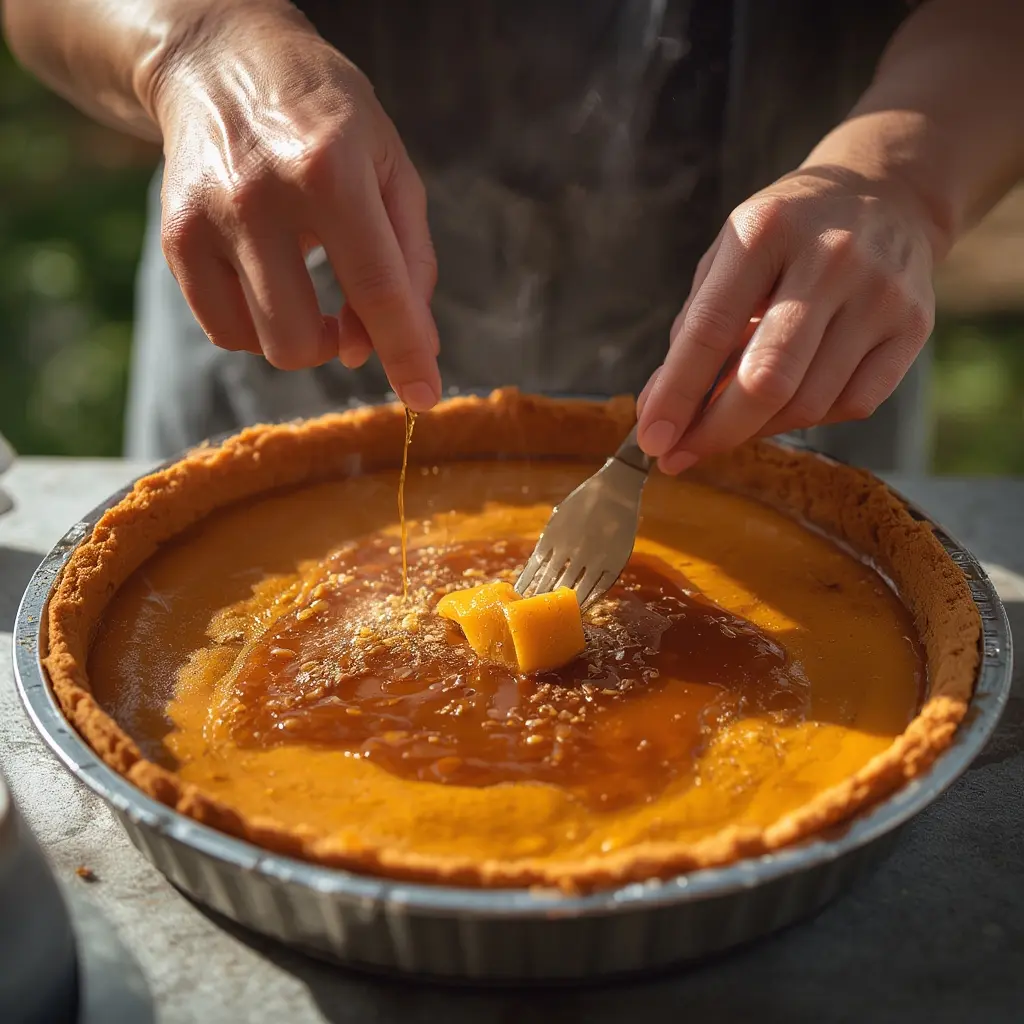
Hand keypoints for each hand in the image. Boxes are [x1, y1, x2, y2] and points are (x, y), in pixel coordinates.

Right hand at [152, 5, 440, 409]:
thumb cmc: (329, 120)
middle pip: (300, 338)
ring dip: (300, 339)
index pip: (375, 287)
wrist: (224, 64)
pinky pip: (224, 330)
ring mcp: (206, 220)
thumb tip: (406, 348)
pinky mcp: (175, 239)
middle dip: (338, 347)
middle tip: (348, 316)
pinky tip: (272, 284)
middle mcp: (259, 197)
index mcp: (330, 172)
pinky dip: (259, 327)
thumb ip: (410, 261)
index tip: (423, 397)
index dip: (403, 352)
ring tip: (309, 289)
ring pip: (262, 344)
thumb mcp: (392, 171)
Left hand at [636, 167, 936, 472]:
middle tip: (678, 456)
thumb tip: (661, 408)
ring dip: (755, 430)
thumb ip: (694, 328)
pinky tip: (782, 410)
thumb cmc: (785, 238)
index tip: (652, 439)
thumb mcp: (728, 257)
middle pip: (766, 380)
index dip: (677, 394)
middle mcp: (830, 259)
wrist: (886, 194)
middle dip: (714, 432)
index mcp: (766, 231)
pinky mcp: (913, 327)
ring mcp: (879, 294)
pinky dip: (806, 419)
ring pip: (808, 403)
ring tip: (724, 428)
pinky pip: (853, 404)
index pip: (711, 331)